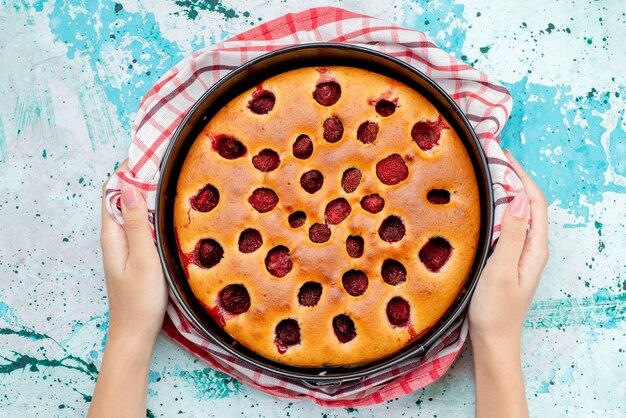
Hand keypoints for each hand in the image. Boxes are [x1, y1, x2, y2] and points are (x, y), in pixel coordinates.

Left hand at [99, 161, 167, 344]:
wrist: (136, 333)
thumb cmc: (140, 299)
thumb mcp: (143, 258)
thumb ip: (136, 224)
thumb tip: (129, 187)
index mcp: (113, 234)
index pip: (112, 191)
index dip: (127, 171)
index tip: (149, 156)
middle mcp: (116, 236)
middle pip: (124, 198)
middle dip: (142, 179)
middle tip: (170, 166)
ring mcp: (127, 246)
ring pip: (136, 212)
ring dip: (150, 197)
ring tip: (175, 183)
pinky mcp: (138, 255)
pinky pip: (144, 226)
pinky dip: (155, 215)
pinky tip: (173, 215)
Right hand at [469, 149, 548, 347]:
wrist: (492, 340)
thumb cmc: (496, 310)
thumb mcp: (502, 270)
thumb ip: (512, 235)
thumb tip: (518, 199)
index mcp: (534, 247)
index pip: (534, 202)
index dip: (521, 176)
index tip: (503, 157)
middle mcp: (530, 247)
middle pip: (527, 204)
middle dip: (512, 178)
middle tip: (489, 160)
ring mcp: (518, 253)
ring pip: (515, 214)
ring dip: (503, 193)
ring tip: (483, 176)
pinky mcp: (505, 258)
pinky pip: (504, 226)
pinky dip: (494, 210)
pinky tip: (478, 207)